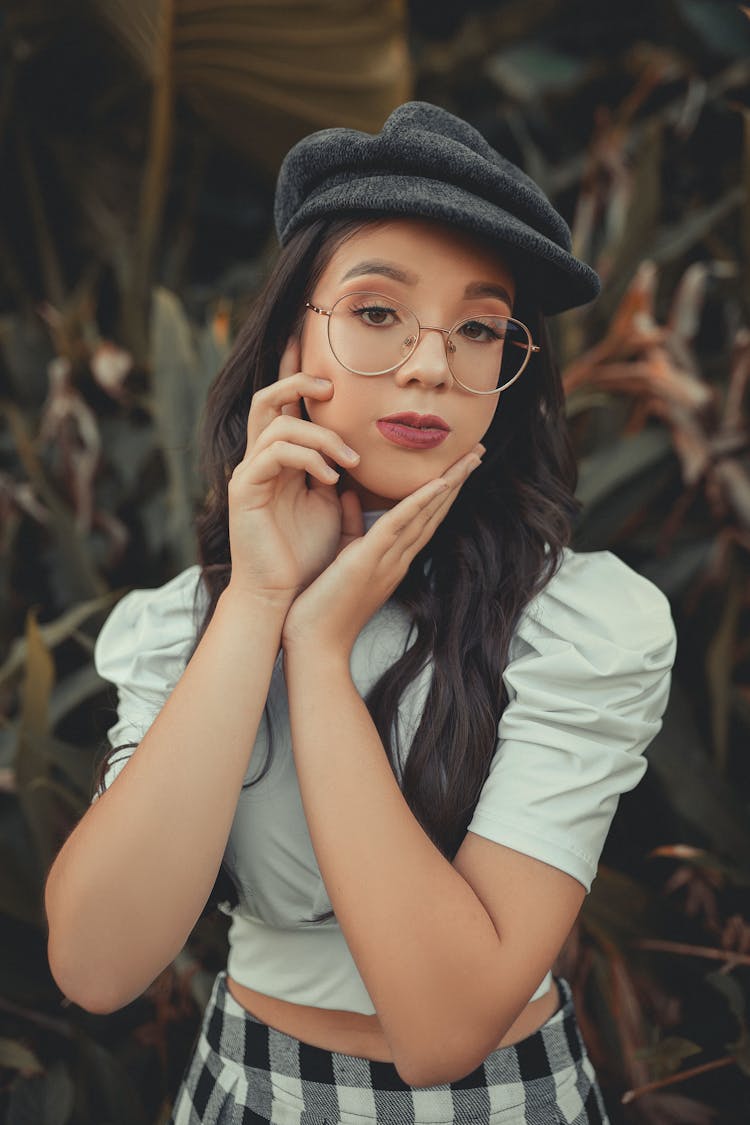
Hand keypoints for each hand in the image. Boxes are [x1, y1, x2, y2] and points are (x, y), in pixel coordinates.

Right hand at [224, 337, 360, 603]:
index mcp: (281, 460)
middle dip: (297, 380)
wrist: (282, 595)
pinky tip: (332, 479)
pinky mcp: (244, 490)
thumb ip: (339, 472)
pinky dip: (307, 458)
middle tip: (333, 385)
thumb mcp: (331, 505)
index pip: (285, 404)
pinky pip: (273, 454)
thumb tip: (362, 447)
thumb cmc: (306, 555)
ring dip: (321, 436)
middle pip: (266, 398)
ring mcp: (249, 473)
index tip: (317, 344)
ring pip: (277, 424)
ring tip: (351, 462)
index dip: (297, 372)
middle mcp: (260, 460)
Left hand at [280, 444, 484, 654]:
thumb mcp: (340, 555)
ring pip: (425, 514)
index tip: (458, 463)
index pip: (423, 517)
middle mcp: (398, 559)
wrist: (313, 645)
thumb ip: (349, 524)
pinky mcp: (369, 561)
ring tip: (470, 457)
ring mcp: (388, 561)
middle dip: (457, 480)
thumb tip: (350, 492)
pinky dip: (420, 503)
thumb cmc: (321, 605)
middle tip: (478, 451)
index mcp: (392, 558)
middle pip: (434, 512)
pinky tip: (439, 482)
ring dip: (450, 483)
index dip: (442, 489)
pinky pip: (400, 526)